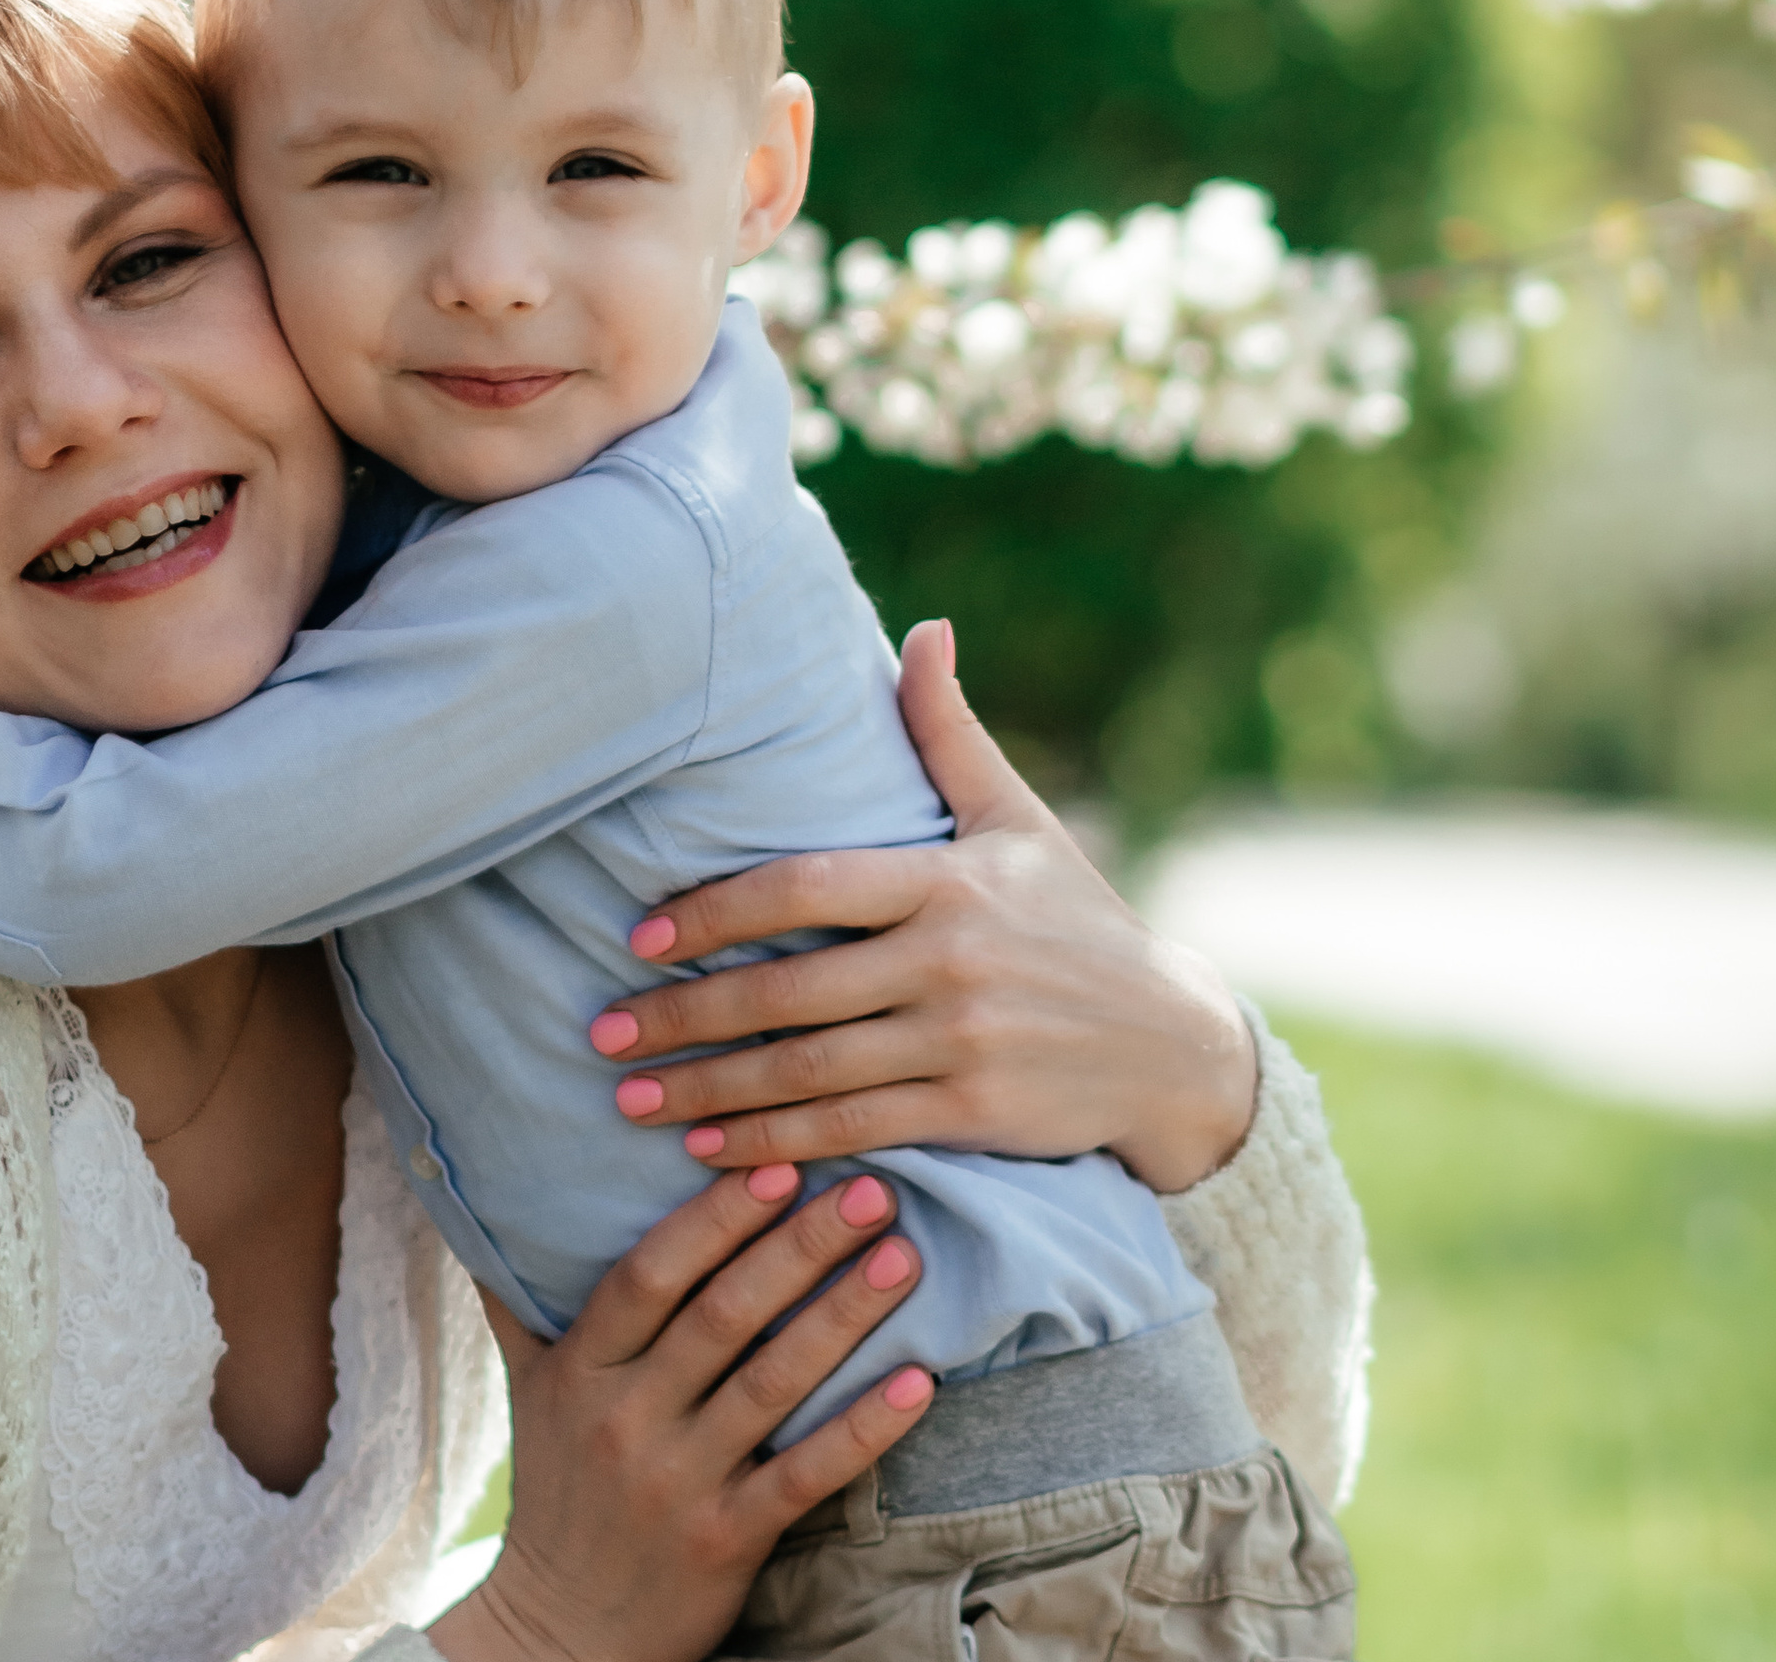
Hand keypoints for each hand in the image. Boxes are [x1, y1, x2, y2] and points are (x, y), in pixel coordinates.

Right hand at [429, 1166, 931, 1661]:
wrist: (557, 1632)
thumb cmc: (554, 1487)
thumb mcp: (527, 1386)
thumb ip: (520, 1296)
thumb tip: (487, 1201)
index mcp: (581, 1369)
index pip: (651, 1274)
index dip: (716, 1218)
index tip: (777, 1165)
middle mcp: (626, 1418)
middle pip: (723, 1315)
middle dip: (801, 1246)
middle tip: (871, 1191)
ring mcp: (678, 1483)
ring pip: (772, 1384)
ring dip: (843, 1317)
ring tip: (902, 1259)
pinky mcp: (726, 1542)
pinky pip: (804, 1475)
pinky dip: (864, 1429)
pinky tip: (916, 1383)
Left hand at [586, 620, 1257, 1195]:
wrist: (1173, 1044)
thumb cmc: (1076, 919)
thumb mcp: (1018, 819)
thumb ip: (951, 731)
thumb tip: (925, 626)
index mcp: (944, 881)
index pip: (805, 888)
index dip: (715, 911)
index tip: (639, 936)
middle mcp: (947, 961)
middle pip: (788, 991)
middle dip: (686, 1015)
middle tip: (602, 1029)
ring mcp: (959, 1041)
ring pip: (807, 1071)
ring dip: (711, 1089)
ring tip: (631, 1099)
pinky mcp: (971, 1113)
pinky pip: (850, 1130)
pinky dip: (773, 1144)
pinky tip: (711, 1148)